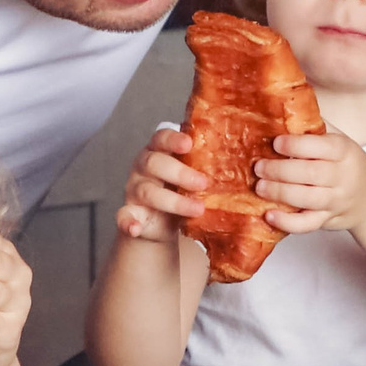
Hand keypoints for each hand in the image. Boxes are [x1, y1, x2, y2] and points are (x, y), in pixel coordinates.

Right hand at [114, 127, 206, 243]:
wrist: (162, 221)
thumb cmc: (181, 189)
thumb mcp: (192, 175)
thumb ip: (205, 166)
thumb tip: (242, 162)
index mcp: (158, 151)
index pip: (161, 138)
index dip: (173, 139)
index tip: (189, 143)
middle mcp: (143, 167)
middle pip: (154, 163)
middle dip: (180, 172)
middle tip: (203, 183)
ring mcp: (134, 190)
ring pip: (147, 191)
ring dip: (173, 201)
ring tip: (197, 209)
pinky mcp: (130, 213)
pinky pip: (123, 217)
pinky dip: (128, 222)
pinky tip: (135, 228)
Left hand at [254, 129, 365, 233]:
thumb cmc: (345, 163)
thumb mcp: (338, 140)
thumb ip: (313, 127)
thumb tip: (279, 106)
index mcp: (345, 151)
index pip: (322, 146)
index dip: (296, 145)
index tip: (275, 143)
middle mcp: (343, 176)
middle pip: (311, 174)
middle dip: (281, 171)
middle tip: (258, 167)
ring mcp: (336, 201)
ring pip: (307, 199)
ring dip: (280, 193)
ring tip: (259, 187)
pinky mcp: (328, 220)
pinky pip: (307, 225)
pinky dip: (287, 223)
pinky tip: (269, 215)